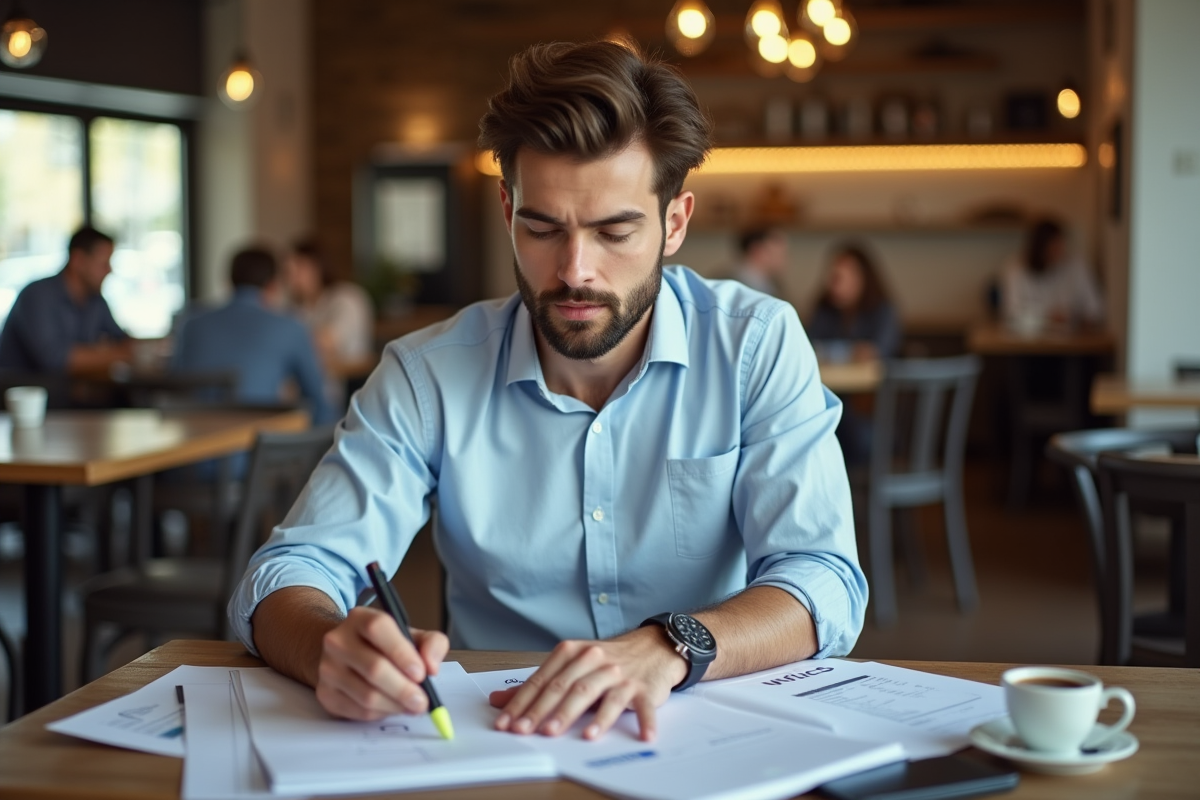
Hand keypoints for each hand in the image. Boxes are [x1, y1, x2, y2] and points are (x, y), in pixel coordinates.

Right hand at [314, 606, 448, 720]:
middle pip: (373, 668)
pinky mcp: (325, 693)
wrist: (347, 655)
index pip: (378, 628)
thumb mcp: (412, 635)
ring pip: (366, 695)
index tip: (422, 674)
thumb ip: (432, 644)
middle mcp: (338, 640)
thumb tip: (432, 667)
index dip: (402, 652)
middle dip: (403, 689)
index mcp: (360, 618)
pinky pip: (358, 711)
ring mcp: (328, 668)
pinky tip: (391, 707)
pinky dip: (381, 714)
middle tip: (422, 702)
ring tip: (411, 706)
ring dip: (395, 705)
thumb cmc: (386, 646)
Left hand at [490, 626, 686, 741]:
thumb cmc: (607, 660)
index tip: (507, 722)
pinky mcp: (643, 688)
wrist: (652, 647)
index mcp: (572, 652)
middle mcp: (594, 660)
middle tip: (528, 730)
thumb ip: (537, 685)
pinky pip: (641, 706)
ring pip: (595, 694)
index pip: (542, 680)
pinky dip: (642, 720)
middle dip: (544, 710)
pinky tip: (641, 736)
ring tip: (568, 734)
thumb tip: (499, 700)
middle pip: (565, 687)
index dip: (523, 703)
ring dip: (581, 714)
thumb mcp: (570, 666)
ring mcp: (619, 674)